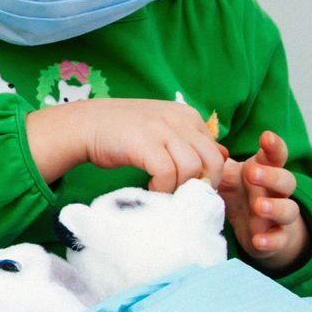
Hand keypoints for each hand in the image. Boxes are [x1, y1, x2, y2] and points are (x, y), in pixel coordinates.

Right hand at [27, 94, 228, 192]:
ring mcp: (163, 130)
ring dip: (179, 188)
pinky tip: (150, 188)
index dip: (207, 176)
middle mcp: (179, 119)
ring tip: (163, 191)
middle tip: (183, 196)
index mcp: (187, 115)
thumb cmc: (125, 131)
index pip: (216, 151)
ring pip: (192, 169)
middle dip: (201, 185)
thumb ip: (191, 141)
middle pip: (211, 161)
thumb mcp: (164, 129)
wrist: (87, 124)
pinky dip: (162, 187)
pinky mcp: (146, 143)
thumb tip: (224, 153)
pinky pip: (168, 174)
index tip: (189, 187)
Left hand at [220, 129, 310, 270]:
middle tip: (252, 173)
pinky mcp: (277, 238)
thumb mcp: (228, 175)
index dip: (274, 146)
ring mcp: (280, 216)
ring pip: (289, 209)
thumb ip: (217, 164)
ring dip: (275, 208)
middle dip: (271, 176)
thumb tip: (199, 151)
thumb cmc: (239, 191)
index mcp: (266, 171)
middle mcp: (277, 192)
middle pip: (286, 180)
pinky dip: (270, 240)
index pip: (276, 155)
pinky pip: (279, 239)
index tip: (266, 136)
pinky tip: (259, 240)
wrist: (253, 227)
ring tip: (259, 207)